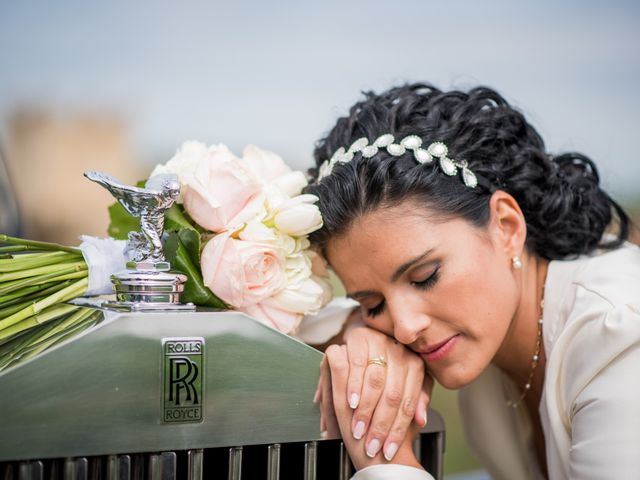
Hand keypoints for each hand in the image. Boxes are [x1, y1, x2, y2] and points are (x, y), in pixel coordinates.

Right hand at [315, 321, 432, 460]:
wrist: (364, 342)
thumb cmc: (386, 371)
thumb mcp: (405, 386)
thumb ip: (416, 400)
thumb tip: (421, 419)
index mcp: (414, 363)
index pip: (408, 402)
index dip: (398, 428)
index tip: (389, 449)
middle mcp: (398, 349)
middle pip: (393, 394)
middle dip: (381, 424)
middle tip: (373, 445)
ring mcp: (378, 340)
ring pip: (376, 381)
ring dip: (366, 409)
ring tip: (359, 429)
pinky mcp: (357, 337)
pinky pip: (357, 365)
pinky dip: (353, 386)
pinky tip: (350, 402)